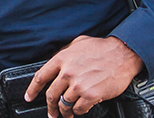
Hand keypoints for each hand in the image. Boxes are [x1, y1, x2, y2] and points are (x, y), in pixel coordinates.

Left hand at [24, 36, 141, 117]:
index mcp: (62, 59)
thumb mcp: (79, 43)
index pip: (40, 77)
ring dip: (65, 111)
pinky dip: (79, 112)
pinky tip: (81, 110)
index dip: (32, 90)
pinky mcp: (91, 95)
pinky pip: (79, 109)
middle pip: (51, 95)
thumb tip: (59, 59)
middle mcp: (68, 73)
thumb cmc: (104, 48)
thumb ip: (66, 52)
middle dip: (50, 107)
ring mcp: (79, 85)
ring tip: (68, 114)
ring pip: (64, 104)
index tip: (29, 97)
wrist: (124, 54)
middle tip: (51, 113)